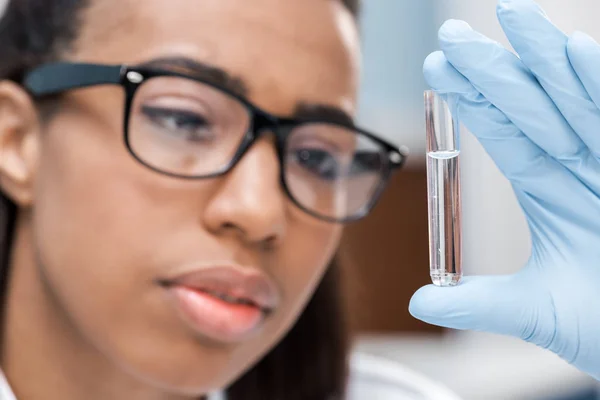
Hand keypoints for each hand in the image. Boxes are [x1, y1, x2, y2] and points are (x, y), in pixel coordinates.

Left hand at [409, 0, 599, 379]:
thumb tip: (418, 302)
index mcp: (549, 188)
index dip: (472, 101)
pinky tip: (577, 52)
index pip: (503, 132)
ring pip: (577, 99)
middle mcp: (580, 165)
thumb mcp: (536, 312)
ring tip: (511, 13)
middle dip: (494, 69)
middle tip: (451, 34)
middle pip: (532, 105)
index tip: (438, 69)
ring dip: (545, 56)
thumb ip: (478, 304)